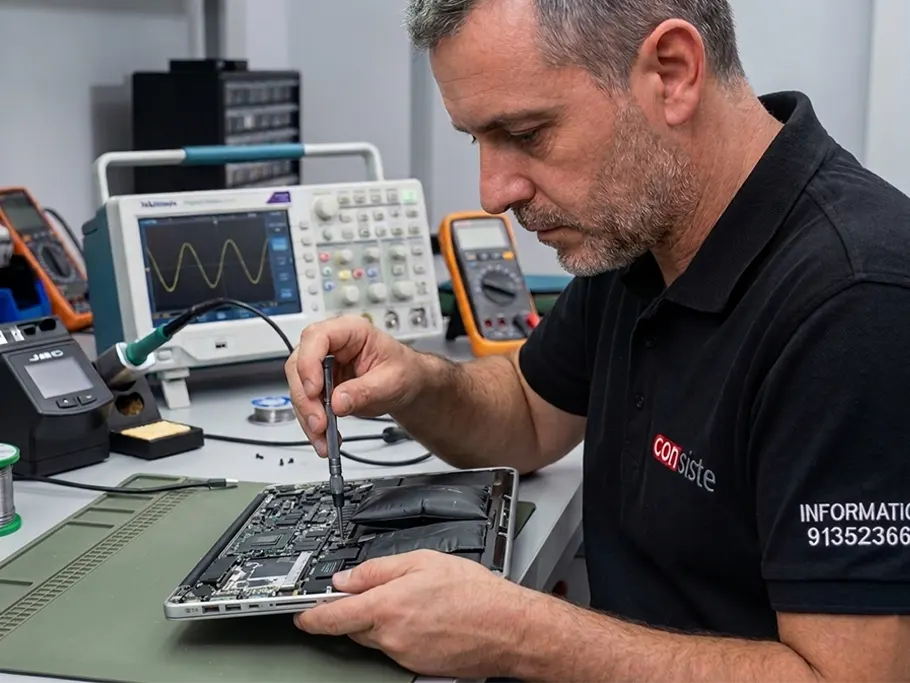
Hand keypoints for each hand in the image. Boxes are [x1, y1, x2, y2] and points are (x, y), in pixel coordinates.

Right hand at [285, 315, 422, 456]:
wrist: (408, 385)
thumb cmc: (404, 371)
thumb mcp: (392, 381)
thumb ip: (365, 391)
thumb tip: (338, 402)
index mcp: (351, 331)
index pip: (317, 337)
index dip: (309, 363)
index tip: (314, 390)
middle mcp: (332, 345)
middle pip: (300, 365)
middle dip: (306, 398)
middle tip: (319, 423)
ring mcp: (323, 365)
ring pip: (299, 388)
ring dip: (307, 416)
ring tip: (323, 437)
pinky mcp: (321, 385)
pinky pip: (307, 404)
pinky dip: (312, 423)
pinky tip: (324, 437)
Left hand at [294, 550, 543, 677]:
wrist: (508, 628)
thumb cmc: (475, 594)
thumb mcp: (423, 561)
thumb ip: (378, 569)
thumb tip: (347, 578)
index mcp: (387, 607)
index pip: (332, 616)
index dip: (310, 615)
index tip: (301, 612)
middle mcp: (390, 637)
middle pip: (353, 627)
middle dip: (356, 611)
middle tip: (379, 592)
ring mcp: (403, 656)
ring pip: (376, 637)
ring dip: (383, 621)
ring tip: (416, 602)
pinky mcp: (418, 667)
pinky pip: (397, 648)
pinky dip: (402, 633)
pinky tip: (426, 618)